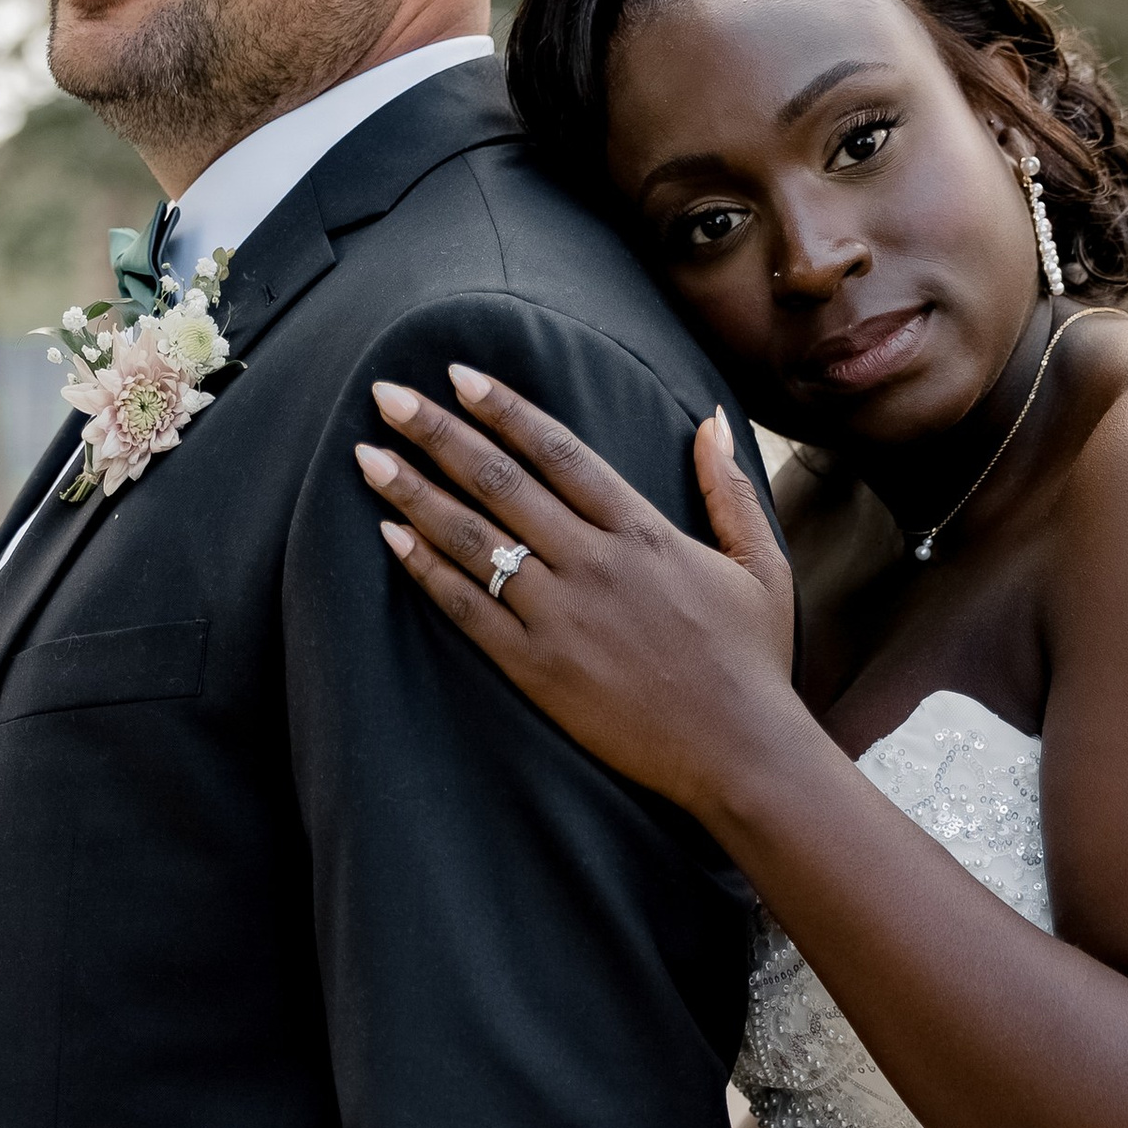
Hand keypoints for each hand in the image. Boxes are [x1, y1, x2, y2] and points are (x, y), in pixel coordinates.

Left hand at [353, 364, 799, 818]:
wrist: (742, 753)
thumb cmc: (754, 662)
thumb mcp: (760, 565)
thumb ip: (730, 489)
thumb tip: (714, 419)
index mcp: (644, 532)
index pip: (558, 451)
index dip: (503, 408)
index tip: (457, 374)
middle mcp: (595, 563)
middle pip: (500, 482)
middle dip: (437, 433)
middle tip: (385, 396)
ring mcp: (561, 617)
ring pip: (472, 540)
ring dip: (414, 493)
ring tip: (367, 457)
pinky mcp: (538, 669)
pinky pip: (468, 611)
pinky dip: (426, 571)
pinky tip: (389, 537)